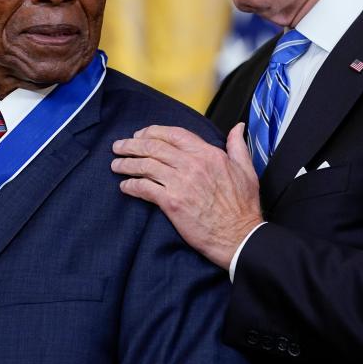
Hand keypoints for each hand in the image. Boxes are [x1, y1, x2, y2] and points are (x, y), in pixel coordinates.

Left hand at [111, 123, 263, 269]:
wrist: (239, 236)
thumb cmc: (243, 207)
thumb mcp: (246, 170)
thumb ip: (238, 145)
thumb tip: (238, 127)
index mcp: (208, 154)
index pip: (173, 134)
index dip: (153, 132)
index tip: (140, 134)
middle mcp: (192, 165)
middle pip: (154, 147)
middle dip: (132, 145)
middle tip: (119, 146)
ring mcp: (181, 183)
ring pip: (146, 166)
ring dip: (127, 164)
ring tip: (116, 164)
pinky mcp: (172, 203)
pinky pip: (145, 189)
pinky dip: (131, 186)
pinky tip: (125, 186)